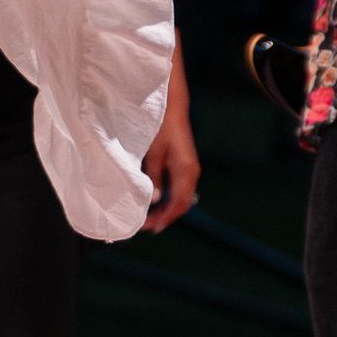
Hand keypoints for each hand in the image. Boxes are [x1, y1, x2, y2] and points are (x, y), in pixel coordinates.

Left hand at [141, 95, 199, 232]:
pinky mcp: (184, 167)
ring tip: (147, 218)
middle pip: (181, 204)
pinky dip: (167, 200)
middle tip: (145, 227)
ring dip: (165, 210)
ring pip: (180, 198)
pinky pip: (179, 190)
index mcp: (186, 171)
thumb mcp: (153, 154)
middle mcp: (192, 173)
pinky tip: (154, 204)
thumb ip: (153, 177)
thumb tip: (154, 201)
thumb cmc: (161, 127)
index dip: (166, 218)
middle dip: (164, 217)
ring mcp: (190, 170)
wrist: (172, 107)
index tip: (151, 228)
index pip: (178, 203)